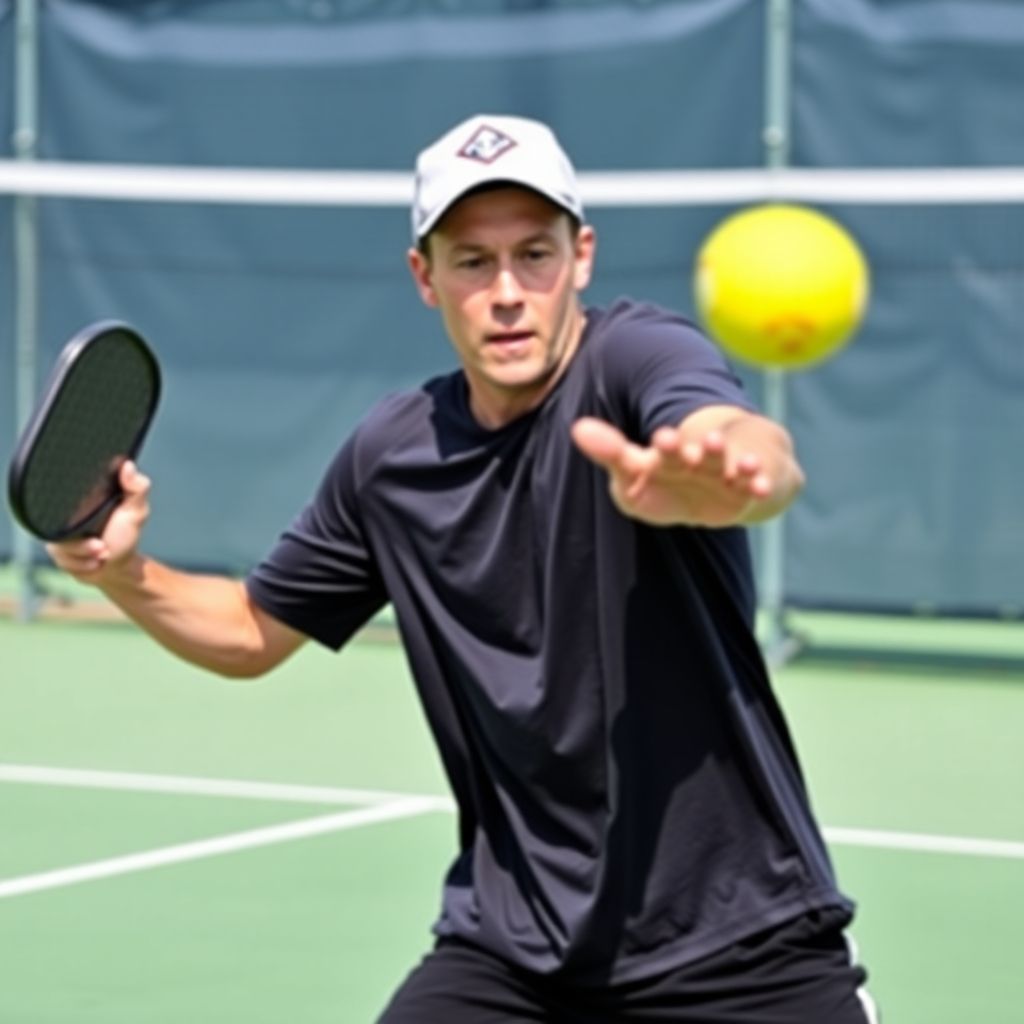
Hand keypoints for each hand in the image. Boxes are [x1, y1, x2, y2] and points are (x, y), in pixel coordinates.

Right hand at [46, 460, 150, 580]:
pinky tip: (94, 564)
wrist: (117, 566)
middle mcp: (65, 516)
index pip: (65, 497)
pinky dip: (81, 566)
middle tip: (103, 548)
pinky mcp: (57, 553)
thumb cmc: (125, 534)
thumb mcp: (136, 511)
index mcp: (82, 501)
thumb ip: (137, 488)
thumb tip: (129, 466)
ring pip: (60, 549)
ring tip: (102, 555)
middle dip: (82, 546)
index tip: (100, 535)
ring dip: (84, 557)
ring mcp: (58, 535)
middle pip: (60, 530)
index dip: (79, 517)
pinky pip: (61, 562)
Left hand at [571, 416, 776, 526]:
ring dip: (738, 463)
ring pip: (733, 467)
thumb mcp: (634, 470)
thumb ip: (611, 453)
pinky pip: (755, 489)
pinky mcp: (745, 494)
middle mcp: (702, 458)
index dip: (668, 444)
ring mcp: (726, 475)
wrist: (708, 494)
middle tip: (709, 441)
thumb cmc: (664, 480)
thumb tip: (577, 427)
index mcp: (672, 452)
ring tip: (744, 464)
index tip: (663, 439)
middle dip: (707, 448)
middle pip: (704, 452)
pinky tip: (763, 488)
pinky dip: (760, 487)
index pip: (669, 447)